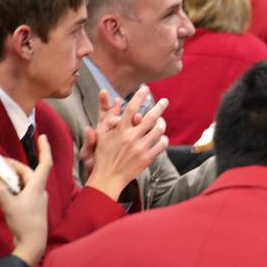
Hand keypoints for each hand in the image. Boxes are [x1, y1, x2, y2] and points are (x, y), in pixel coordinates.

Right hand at [0, 135, 52, 266]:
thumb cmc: (26, 224)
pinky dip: (11, 188)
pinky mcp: (30, 207)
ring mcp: (35, 199)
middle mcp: (38, 190)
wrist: (33, 244)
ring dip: (10, 178)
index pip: (45, 163)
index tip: (42, 136)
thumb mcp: (9, 205)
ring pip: (22, 182)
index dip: (44, 149)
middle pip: (27, 172)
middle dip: (12, 166)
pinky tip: (1, 191)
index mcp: (38, 186)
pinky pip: (20, 192)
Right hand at [85, 86, 168, 200]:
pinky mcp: (147, 159)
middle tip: (165, 101)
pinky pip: (161, 145)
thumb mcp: (101, 136)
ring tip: (161, 121)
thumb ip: (108, 119)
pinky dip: (164, 139)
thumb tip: (115, 101)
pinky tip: (161, 138)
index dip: (139, 97)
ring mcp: (140, 148)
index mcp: (120, 131)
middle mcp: (131, 138)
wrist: (108, 178)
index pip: (131, 109)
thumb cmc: (103, 155)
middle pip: (150, 118)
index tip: (146, 88)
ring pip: (158, 131)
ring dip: (162, 124)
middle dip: (159, 107)